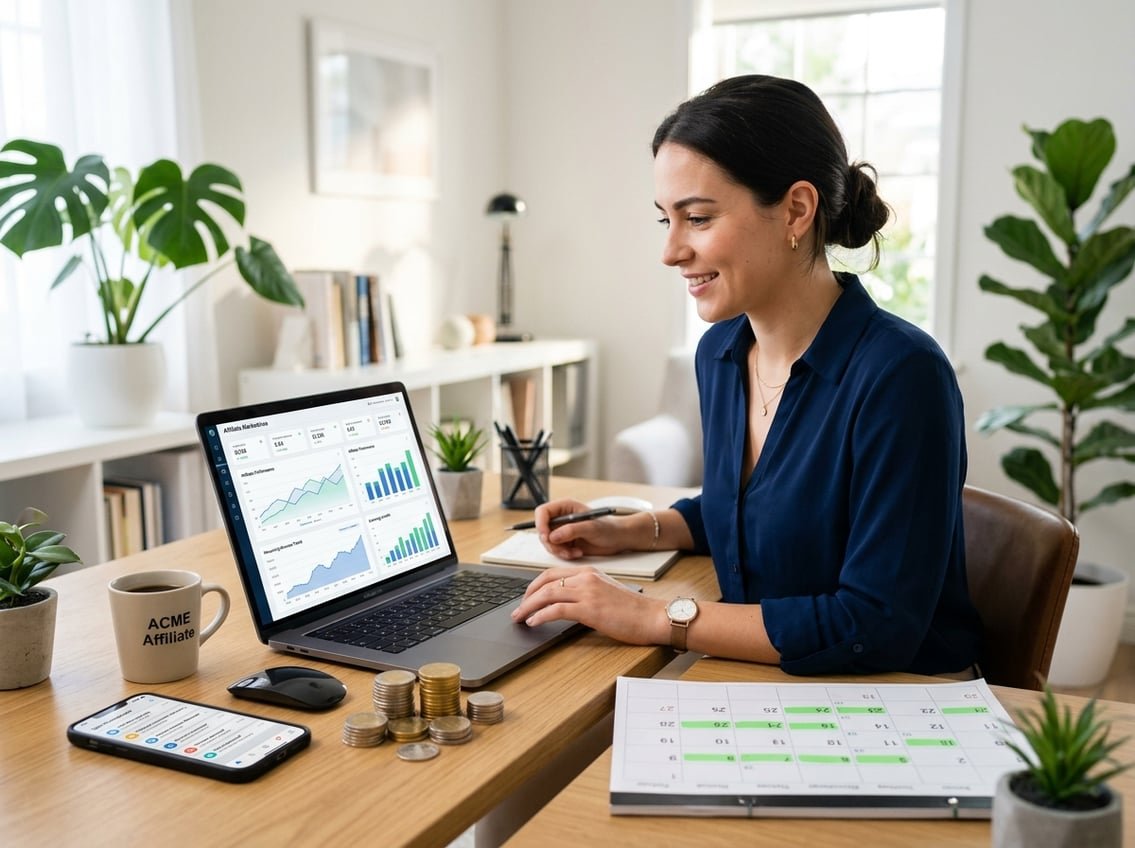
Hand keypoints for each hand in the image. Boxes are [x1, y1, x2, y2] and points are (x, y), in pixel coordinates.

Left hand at [510, 565, 666, 644]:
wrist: (653, 617)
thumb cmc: (634, 610)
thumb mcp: (607, 593)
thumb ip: (588, 593)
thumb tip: (568, 605)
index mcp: (590, 572)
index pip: (553, 573)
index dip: (535, 585)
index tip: (526, 597)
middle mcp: (586, 577)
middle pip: (545, 581)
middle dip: (527, 596)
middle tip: (517, 609)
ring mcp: (587, 592)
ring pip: (547, 594)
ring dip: (528, 606)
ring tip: (519, 617)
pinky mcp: (589, 608)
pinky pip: (556, 609)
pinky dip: (541, 615)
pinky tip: (533, 622)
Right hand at [534, 498, 644, 558]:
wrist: (618, 539)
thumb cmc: (609, 528)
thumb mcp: (591, 527)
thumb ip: (572, 530)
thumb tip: (553, 536)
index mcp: (565, 507)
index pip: (542, 512)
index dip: (540, 524)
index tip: (546, 537)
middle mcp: (561, 518)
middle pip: (542, 530)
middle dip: (551, 543)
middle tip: (563, 549)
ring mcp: (562, 531)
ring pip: (548, 543)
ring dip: (559, 551)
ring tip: (574, 552)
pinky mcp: (565, 543)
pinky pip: (556, 551)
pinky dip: (564, 555)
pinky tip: (577, 553)